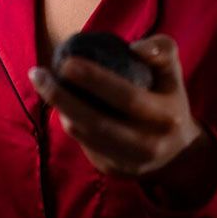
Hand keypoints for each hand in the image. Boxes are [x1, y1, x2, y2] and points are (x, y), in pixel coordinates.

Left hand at [29, 35, 209, 185]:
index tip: (67, 62)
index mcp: (165, 117)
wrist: (178, 154)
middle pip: (96, 122)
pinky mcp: (111, 169)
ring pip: (83, 134)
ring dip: (59, 108)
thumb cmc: (169, 101)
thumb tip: (135, 48)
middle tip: (37, 72)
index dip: (95, 80)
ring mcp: (127, 162)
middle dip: (61, 97)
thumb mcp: (173, 74)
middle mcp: (147, 144)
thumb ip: (162, 51)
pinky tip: (59, 103)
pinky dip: (68, 120)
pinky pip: (82, 143)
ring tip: (43, 82)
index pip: (127, 97)